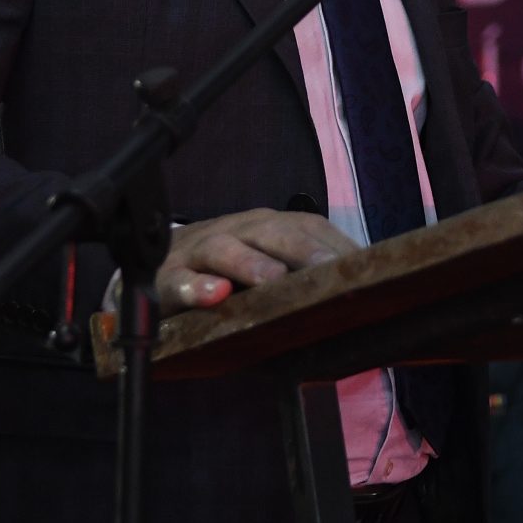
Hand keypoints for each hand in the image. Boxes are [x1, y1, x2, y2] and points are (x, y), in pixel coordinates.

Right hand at [153, 208, 357, 314]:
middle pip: (272, 232)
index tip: (367, 268)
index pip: (308, 227)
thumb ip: (304, 274)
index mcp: (269, 227)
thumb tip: (361, 294)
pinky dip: (195, 288)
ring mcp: (200, 251)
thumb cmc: (226, 270)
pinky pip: (180, 281)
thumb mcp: (266, 266)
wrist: (156, 267)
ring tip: (272, 280)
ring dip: (250, 263)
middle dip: (303, 248)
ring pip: (225, 249)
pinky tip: (213, 296)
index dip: (336, 245)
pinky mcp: (167, 278)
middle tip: (330, 267)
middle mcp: (238, 230)